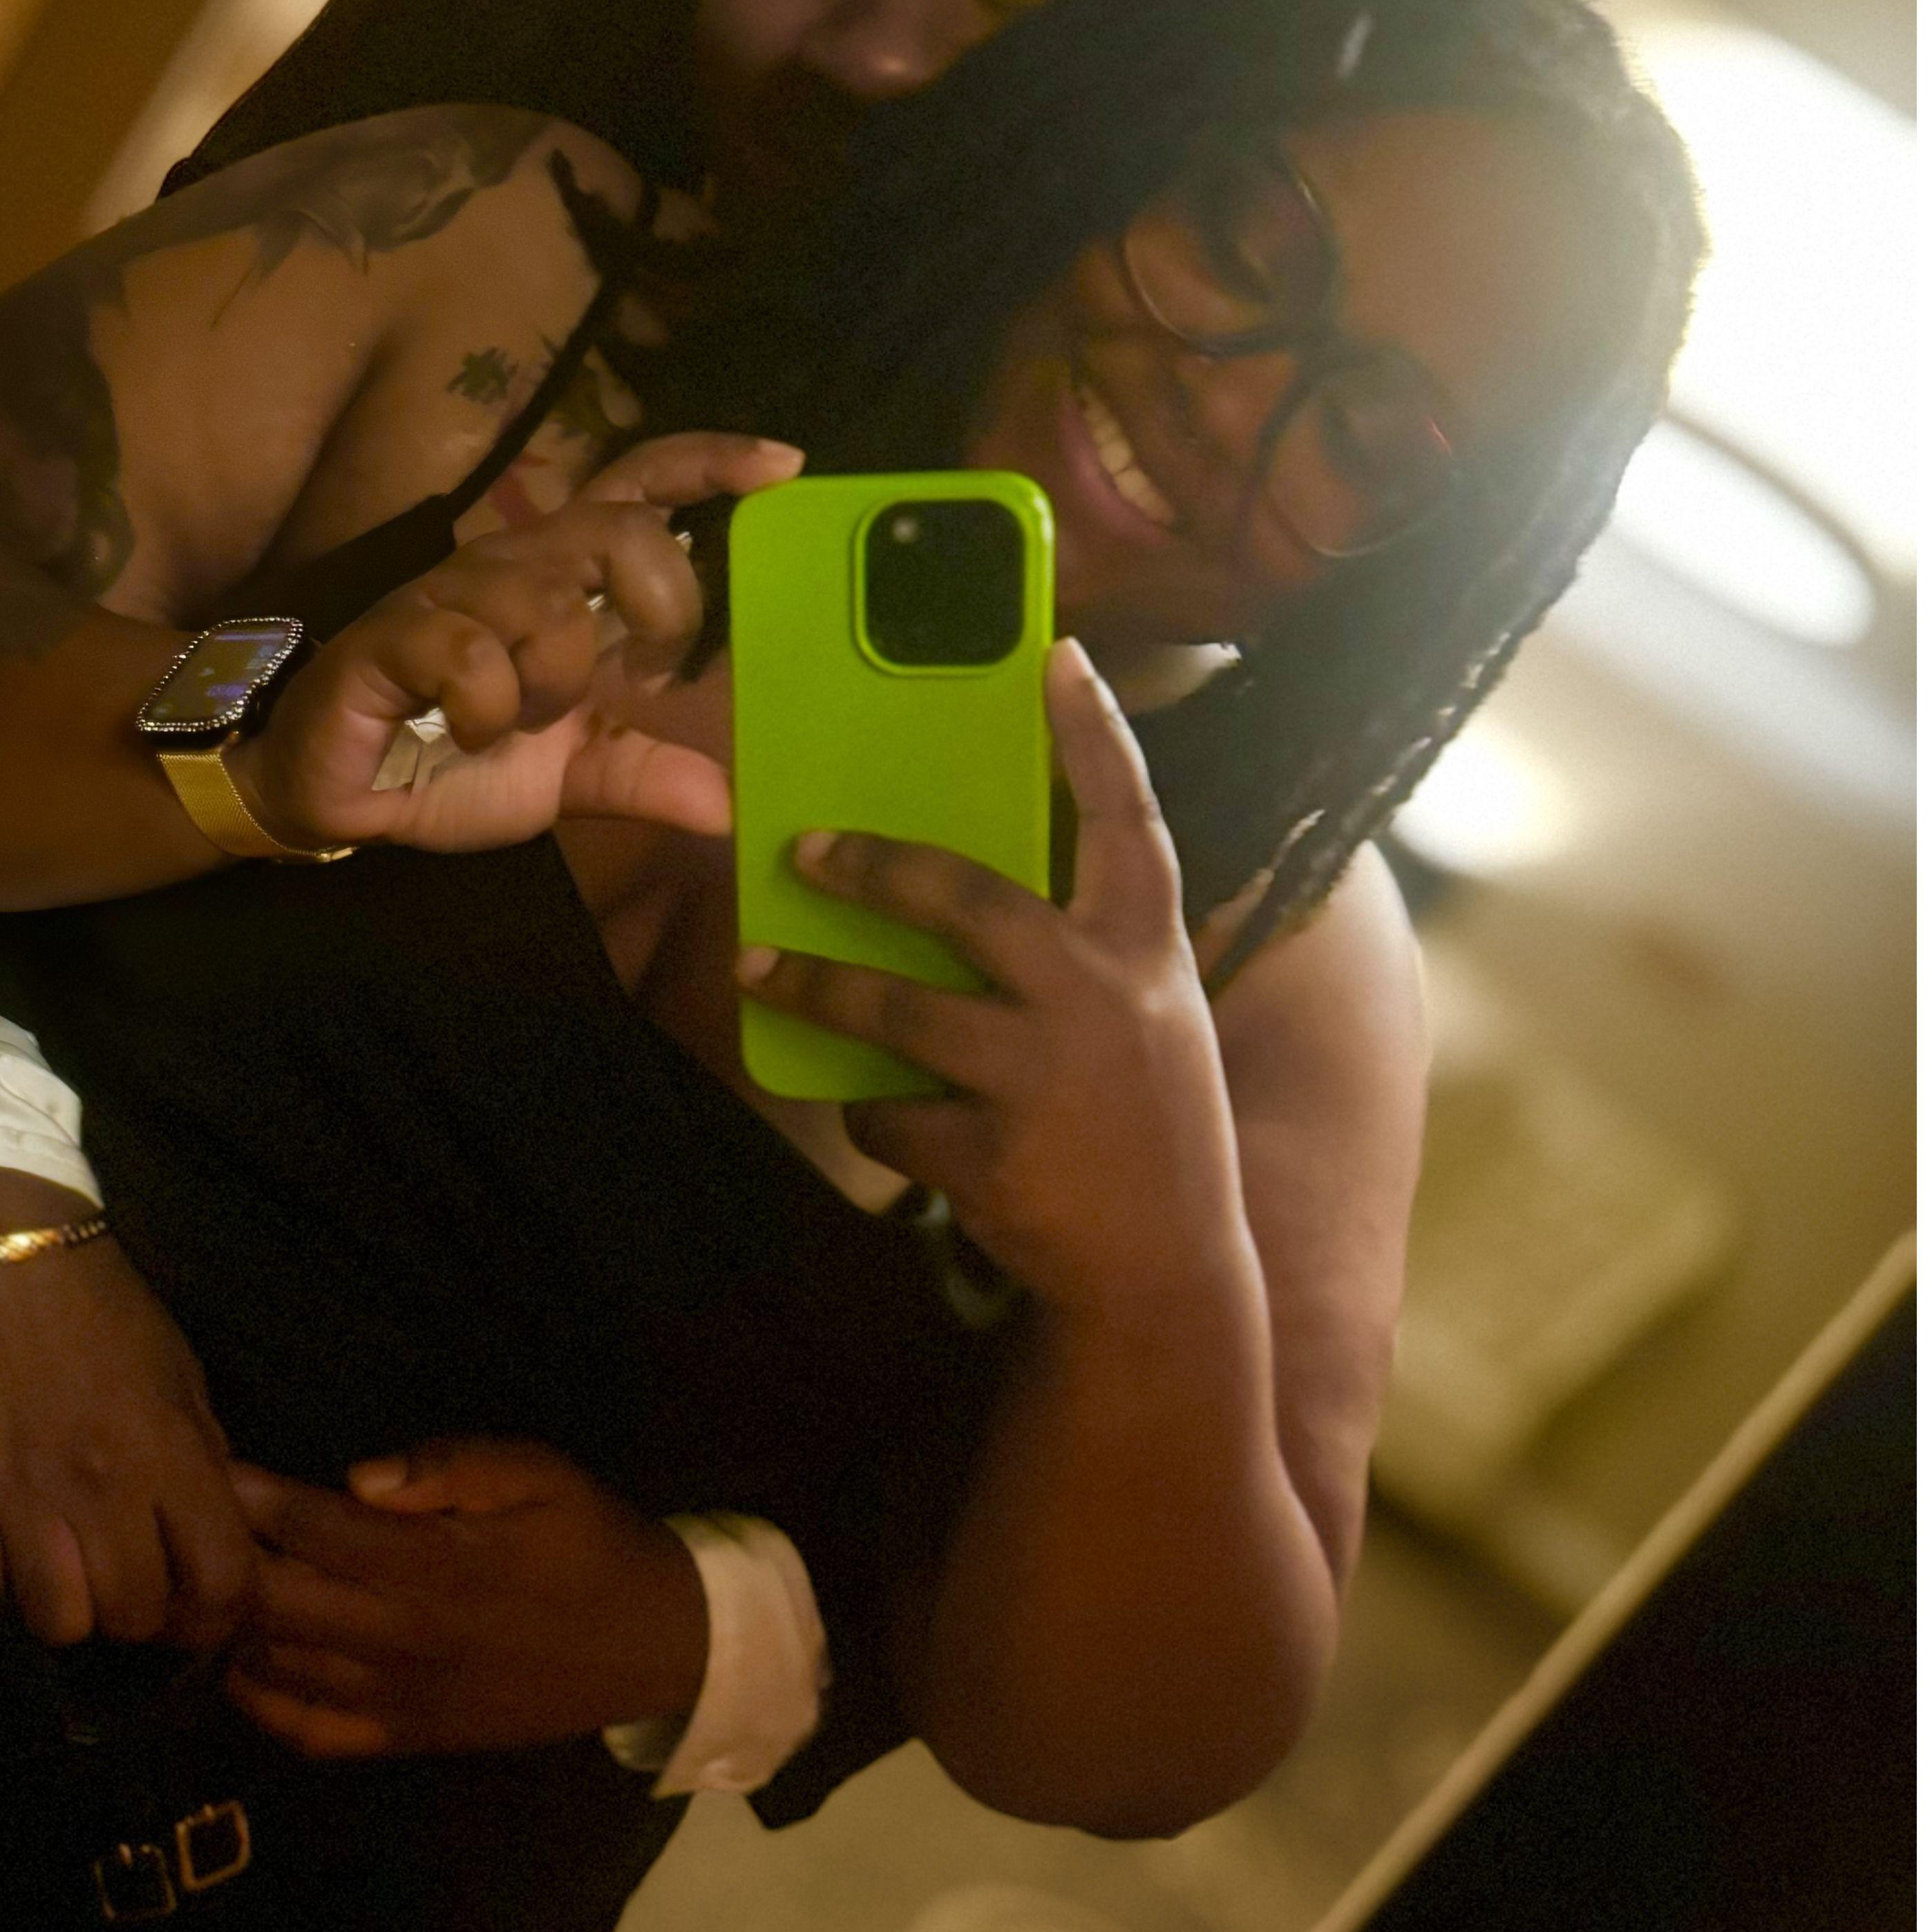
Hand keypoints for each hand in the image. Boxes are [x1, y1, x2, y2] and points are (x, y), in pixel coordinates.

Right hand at [0, 1169, 254, 1647]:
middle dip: (134, 1612)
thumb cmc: (92, 1296)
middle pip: (136, 1619)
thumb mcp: (175, 1368)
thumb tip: (209, 1527)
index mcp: (172, 1450)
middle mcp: (103, 1485)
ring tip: (52, 1564)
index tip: (196, 1604)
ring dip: (60, 1604)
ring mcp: (21, 1494)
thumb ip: (197, 1454)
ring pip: (57, 1623)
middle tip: (116, 1575)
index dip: (217, 1614)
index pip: (223, 1583)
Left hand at [221, 1434, 708, 1758]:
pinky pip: (314, 1733)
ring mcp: (401, 1698)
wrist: (660, 1645)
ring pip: (282, 1668)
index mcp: (437, 1567)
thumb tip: (356, 1478)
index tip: (202, 1465)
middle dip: (217, 1563)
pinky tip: (236, 1668)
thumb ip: (452, 1467)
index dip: (250, 1498)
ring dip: (227, 1629)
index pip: (314, 1529)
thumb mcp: (543, 1474)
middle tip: (173, 1526)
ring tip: (190, 1587)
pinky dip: (262, 1705)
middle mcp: (404, 1638)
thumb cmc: (594, 1543)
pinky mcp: (409, 1738)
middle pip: (277, 1603)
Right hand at [237, 431, 801, 855]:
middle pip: (617, 530)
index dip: (707, 465)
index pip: (638, 490)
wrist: (334, 791)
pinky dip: (486, 711)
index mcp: (564, 586)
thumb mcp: (566, 780)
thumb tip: (724, 805)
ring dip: (552, 684)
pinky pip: (472, 656)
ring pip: (550, 605)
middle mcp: (515, 570)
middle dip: (655, 603)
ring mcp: (453, 597)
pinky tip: (465, 733)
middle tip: (637, 672)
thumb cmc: (448, 759)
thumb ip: (641, 777)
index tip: (781, 465)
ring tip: (517, 724)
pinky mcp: (397, 637)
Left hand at [730, 638, 1236, 1310]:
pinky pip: (892, 1116)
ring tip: (763, 970)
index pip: (1129, 820)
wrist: (1168, 1277)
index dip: (1094, 734)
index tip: (1055, 655)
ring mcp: (1047, 1078)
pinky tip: (881, 1118)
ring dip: (820, 987)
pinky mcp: (993, 1157)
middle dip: (874, 866)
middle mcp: (1103, 999)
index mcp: (1149, 953)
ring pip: (899, 1011)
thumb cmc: (1147, 1128)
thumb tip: (967, 888)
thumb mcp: (1149, 1020)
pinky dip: (874, 1114)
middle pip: (968, 898)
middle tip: (803, 848)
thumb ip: (1086, 951)